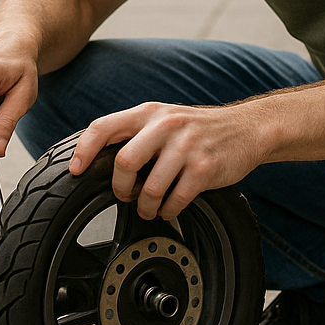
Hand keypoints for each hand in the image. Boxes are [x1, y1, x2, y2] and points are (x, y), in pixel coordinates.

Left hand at [69, 102, 267, 219]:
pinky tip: (170, 208)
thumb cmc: (198, 129)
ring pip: (149, 188)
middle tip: (127, 195)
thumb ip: (136, 133)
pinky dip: (168, 211)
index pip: (104, 127)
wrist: (247, 129)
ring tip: (150, 208)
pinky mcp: (204, 169)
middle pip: (124, 162)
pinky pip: (175, 201)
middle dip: (120, 188)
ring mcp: (186, 147)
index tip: (76, 171)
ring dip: (146, 207)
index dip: (84, 151)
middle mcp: (165, 126)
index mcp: (149, 113)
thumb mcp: (164, 119)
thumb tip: (99, 159)